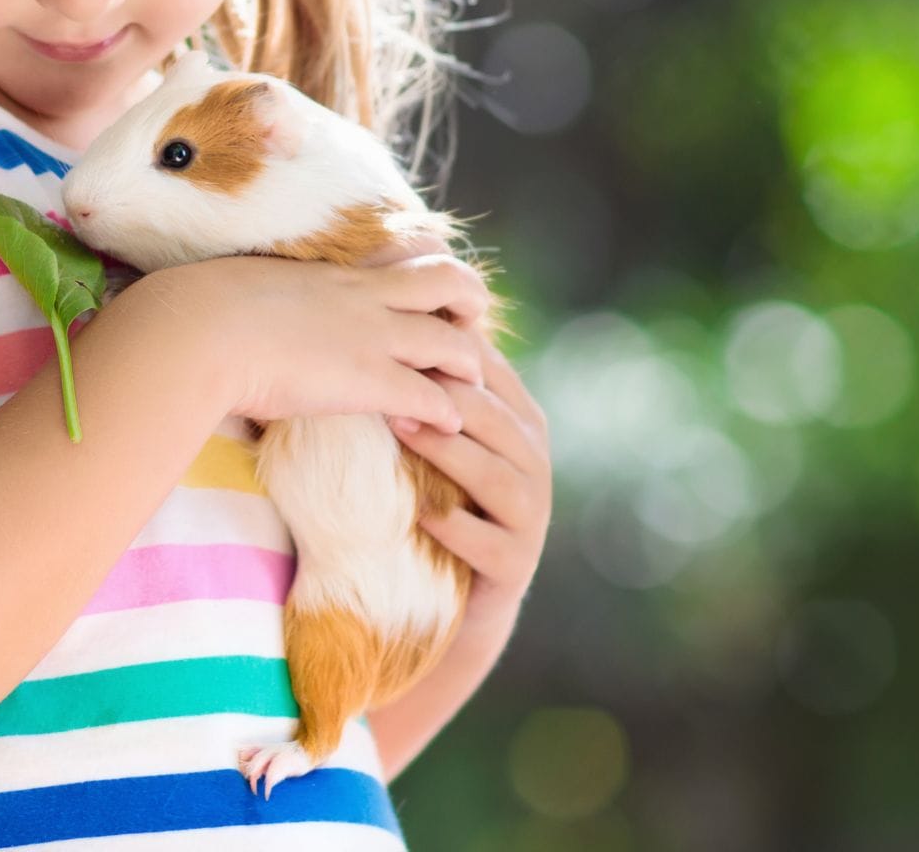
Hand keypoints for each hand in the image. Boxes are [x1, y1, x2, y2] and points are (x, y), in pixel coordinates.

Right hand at [136, 252, 491, 432]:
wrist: (198, 331)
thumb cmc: (203, 310)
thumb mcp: (246, 284)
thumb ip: (265, 292)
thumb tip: (244, 299)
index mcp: (336, 271)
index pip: (405, 251)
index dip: (428, 266)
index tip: (431, 290)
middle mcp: (364, 297)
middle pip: (448, 278)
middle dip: (469, 301)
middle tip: (468, 327)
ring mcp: (372, 337)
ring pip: (454, 341)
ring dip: (469, 365)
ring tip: (467, 387)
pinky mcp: (370, 381)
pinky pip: (432, 397)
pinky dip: (447, 414)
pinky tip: (446, 428)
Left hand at [388, 328, 551, 634]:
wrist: (457, 600)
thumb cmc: (439, 499)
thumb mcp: (436, 440)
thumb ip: (429, 389)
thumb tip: (385, 319)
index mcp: (519, 422)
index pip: (490, 372)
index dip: (448, 348)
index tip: (395, 328)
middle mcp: (534, 462)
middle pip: (494, 418)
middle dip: (446, 395)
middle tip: (390, 375)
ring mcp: (532, 516)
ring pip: (497, 476)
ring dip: (449, 451)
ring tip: (400, 431)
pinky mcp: (516, 565)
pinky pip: (490, 544)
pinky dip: (457, 529)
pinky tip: (421, 516)